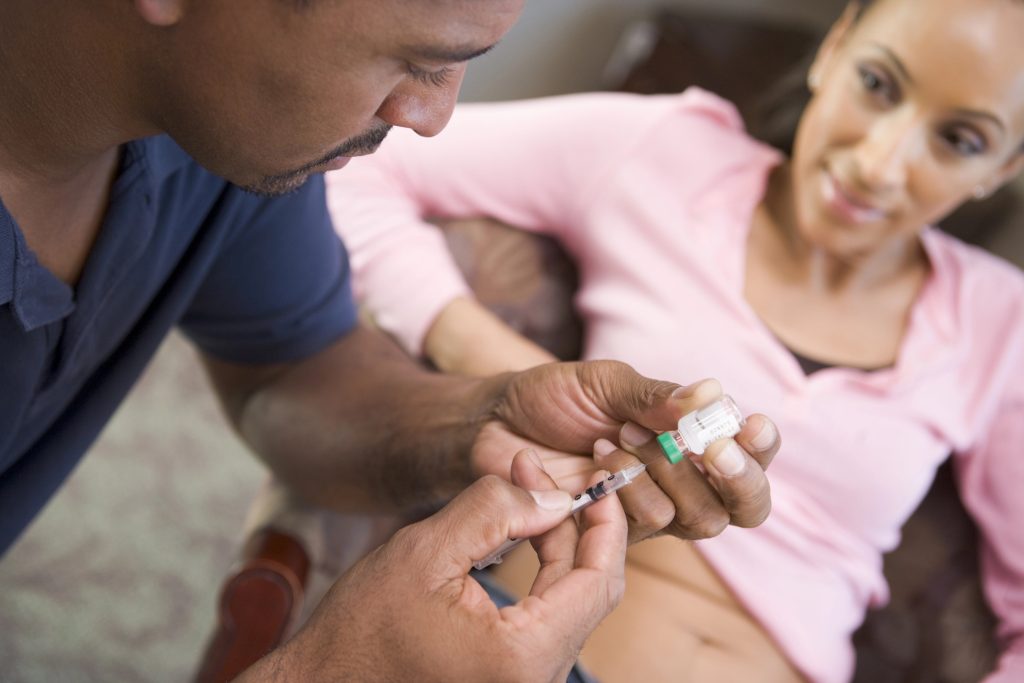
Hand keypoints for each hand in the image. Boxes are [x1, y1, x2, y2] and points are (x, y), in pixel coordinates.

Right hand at [242, 451, 626, 682]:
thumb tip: (555, 496)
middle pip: (589, 589)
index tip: (595, 480)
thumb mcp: (425, 552)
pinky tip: (518, 532)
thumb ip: (494, 512)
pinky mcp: (512, 677)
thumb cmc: (362, 631)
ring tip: (523, 491)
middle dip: (574, 524)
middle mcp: (538, 679)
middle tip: (540, 473)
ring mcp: (527, 681)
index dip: (605, 524)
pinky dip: (540, 570)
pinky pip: (547, 617)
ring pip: (569, 601)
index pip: (599, 581)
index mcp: (525, 655)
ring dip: (555, 543)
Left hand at [471, 362, 778, 543]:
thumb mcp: (607, 383)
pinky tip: (596, 460)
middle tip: (708, 447)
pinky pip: (647, 526)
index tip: (750, 426)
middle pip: (743, 505)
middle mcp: (682, 480)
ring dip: (665, 474)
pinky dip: (627, 490)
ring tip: (619, 437)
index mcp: (691, 438)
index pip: (753, 457)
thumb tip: (713, 396)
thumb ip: (657, 396)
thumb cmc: (556, 397)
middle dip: (732, 476)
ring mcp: (651, 510)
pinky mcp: (615, 533)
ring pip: (698, 518)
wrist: (495, 423)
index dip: (761, 450)